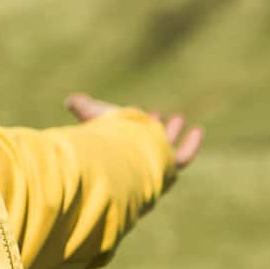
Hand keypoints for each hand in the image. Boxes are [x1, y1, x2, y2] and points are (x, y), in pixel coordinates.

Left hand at [63, 93, 203, 168]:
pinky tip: (199, 131)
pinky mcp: (168, 167)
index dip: (130, 126)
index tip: (140, 112)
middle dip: (151, 129)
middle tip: (156, 115)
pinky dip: (191, 145)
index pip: (124, 141)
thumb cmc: (105, 138)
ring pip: (165, 151)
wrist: (120, 156)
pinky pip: (182, 158)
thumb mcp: (94, 117)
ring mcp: (152, 166)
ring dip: (171, 134)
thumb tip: (70, 101)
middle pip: (144, 147)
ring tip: (179, 118)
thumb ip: (85, 108)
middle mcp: (134, 162)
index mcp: (115, 152)